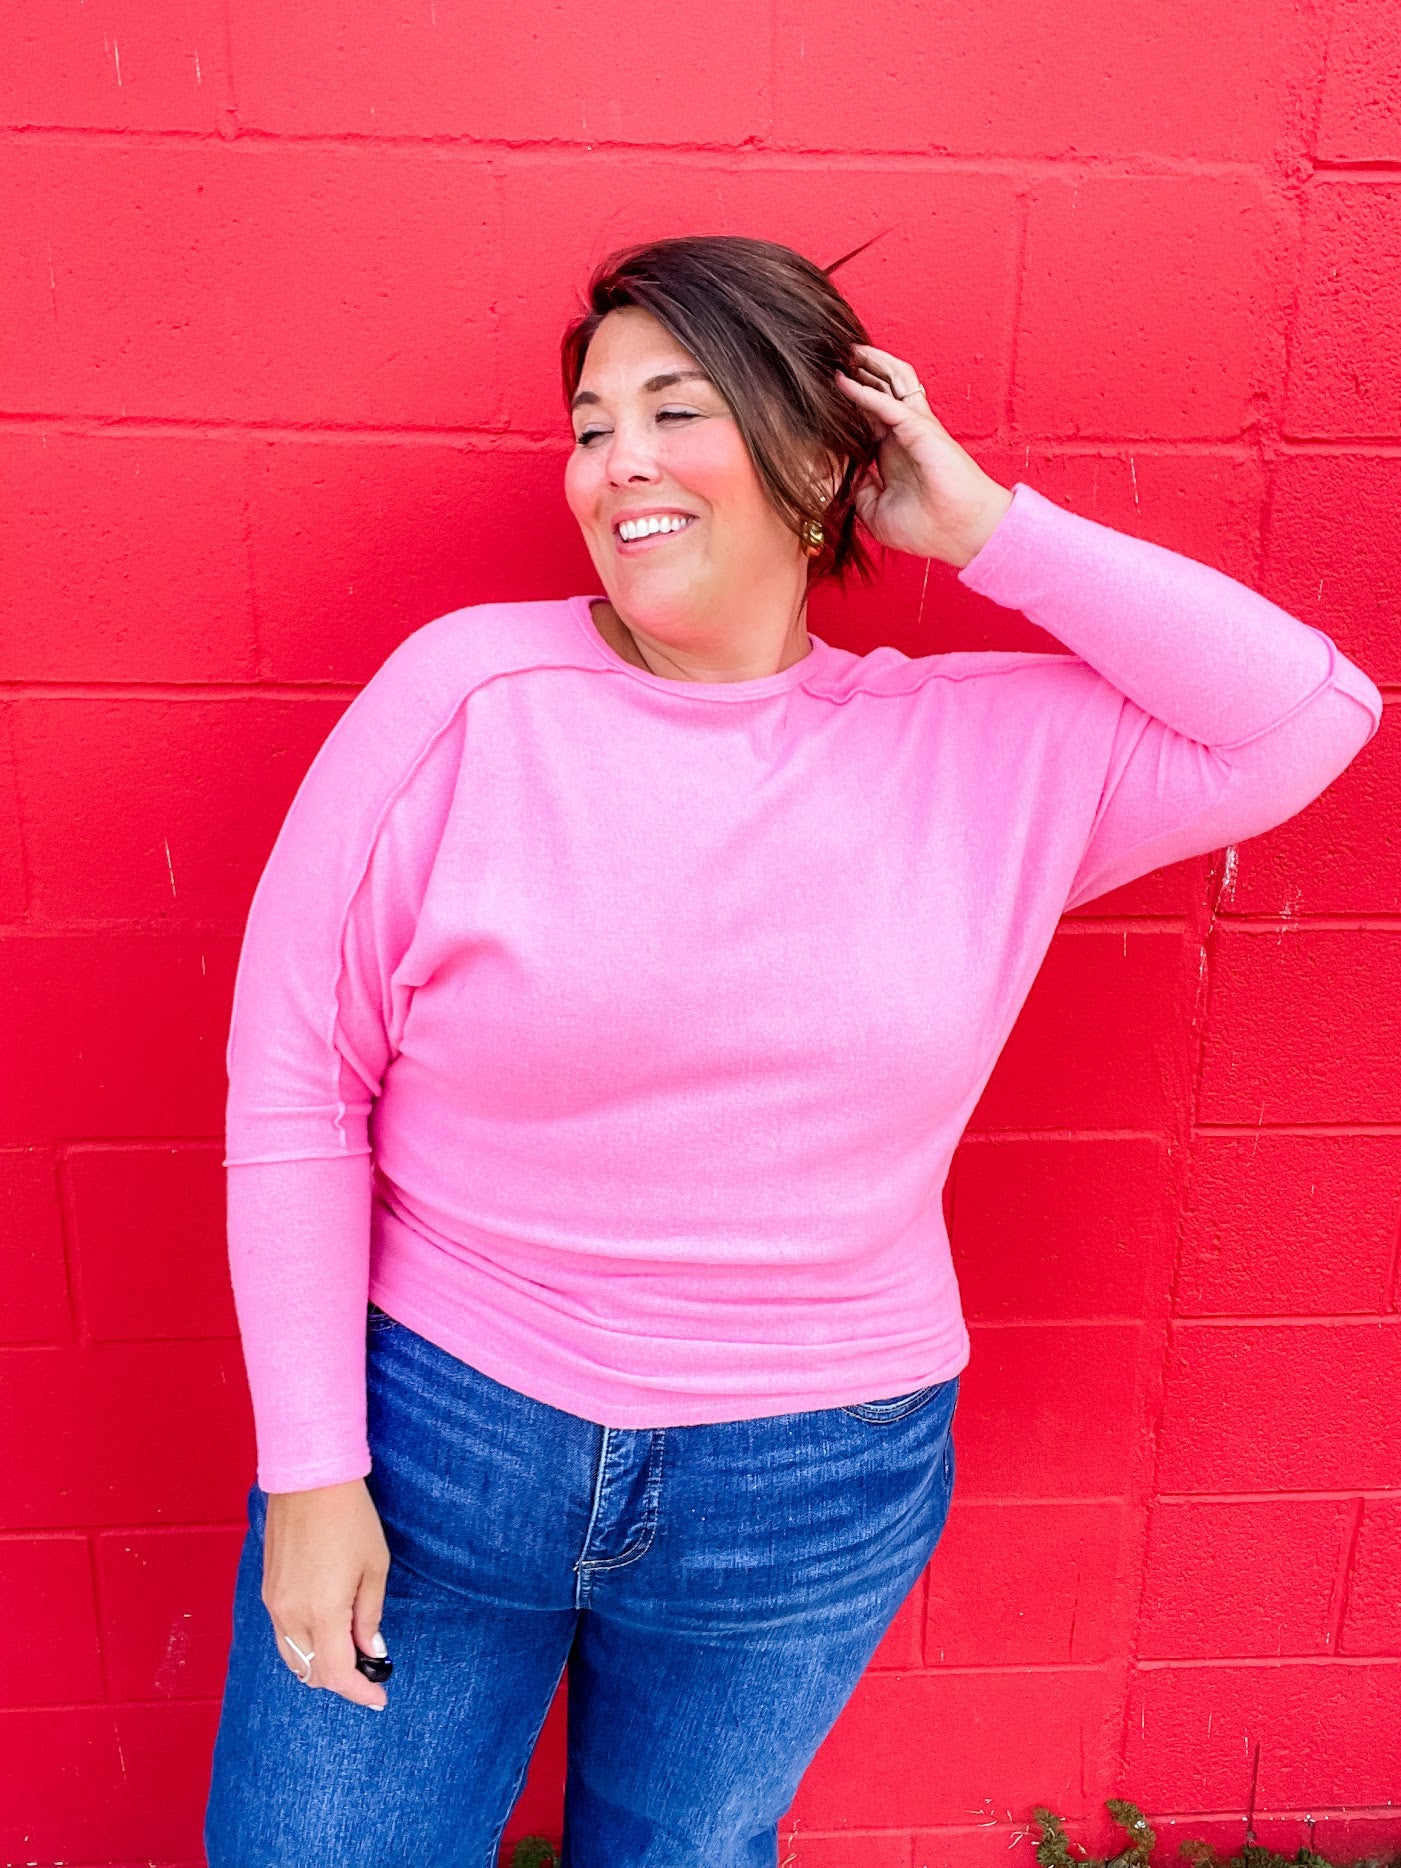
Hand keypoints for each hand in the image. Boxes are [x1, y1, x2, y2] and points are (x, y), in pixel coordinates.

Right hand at [261, 1476, 391, 1709]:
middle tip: (368, 1670)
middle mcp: (290, 1615)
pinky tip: (326, 1629)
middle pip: (311, 1672)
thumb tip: (370, 1651)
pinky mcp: (267, 1589)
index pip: (337, 1673)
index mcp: (322, 1612)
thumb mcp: (374, 1566)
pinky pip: (282, 1634)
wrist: (308, 1479)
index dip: (359, 1692)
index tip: (379, 1698)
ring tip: (349, 1651)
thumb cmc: (350, 1519)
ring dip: (319, 1664)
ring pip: (293, 1657)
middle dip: (340, 1679)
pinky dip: (304, 1644)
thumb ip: (369, 1615)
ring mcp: (274, 1603)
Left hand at [835, 343, 1013, 568]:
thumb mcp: (877, 513)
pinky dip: (865, 392)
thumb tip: (843, 478)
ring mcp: (916, 428)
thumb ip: (859, 492)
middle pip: (880, 389)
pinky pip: (889, 404)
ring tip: (845, 350)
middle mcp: (905, 434)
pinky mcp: (922, 430)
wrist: (962, 535)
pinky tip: (844, 382)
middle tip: (831, 355)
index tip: (821, 389)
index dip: (848, 400)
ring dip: (869, 365)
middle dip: (859, 370)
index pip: (867, 415)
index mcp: (894, 452)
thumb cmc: (929, 528)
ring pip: (892, 382)